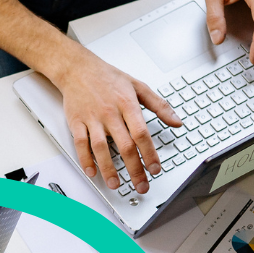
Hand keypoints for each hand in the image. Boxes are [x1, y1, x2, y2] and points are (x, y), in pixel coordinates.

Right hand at [52, 47, 183, 193]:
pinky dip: (85, 160)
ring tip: (116, 184)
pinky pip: (80, 144)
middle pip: (124, 146)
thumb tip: (176, 121)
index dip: (150, 154)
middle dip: (134, 169)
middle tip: (141, 184)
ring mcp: (92, 118)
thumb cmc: (108, 77)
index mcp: (127, 104)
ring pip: (101, 148)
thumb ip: (159, 105)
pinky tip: (92, 172)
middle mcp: (110, 113)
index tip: (155, 169)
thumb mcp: (138, 86)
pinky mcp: (76, 122)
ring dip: (109, 169)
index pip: (141, 133)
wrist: (77, 68)